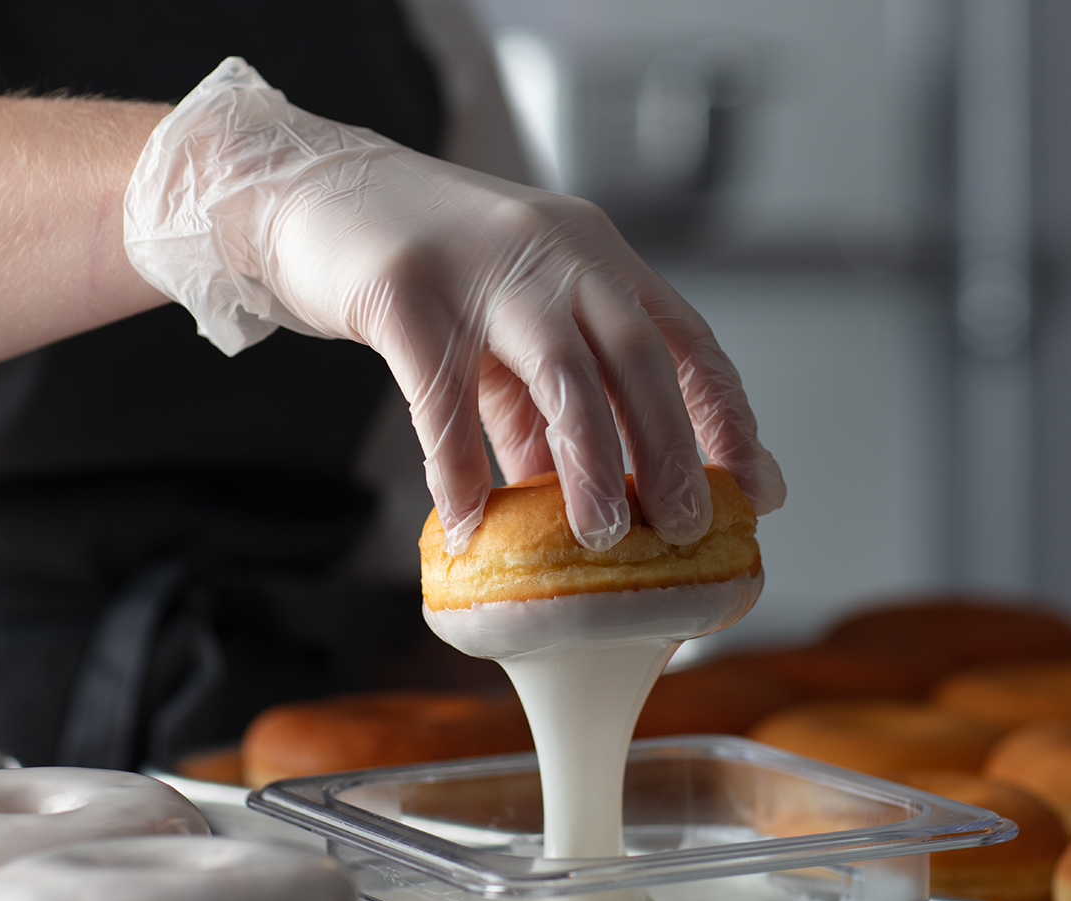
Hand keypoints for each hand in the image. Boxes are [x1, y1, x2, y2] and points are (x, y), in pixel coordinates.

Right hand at [124, 59, 782, 552]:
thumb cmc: (429, 273)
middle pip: (639, 356)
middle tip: (684, 529)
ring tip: (599, 538)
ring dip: (589, 464)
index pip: (687, 338)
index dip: (727, 417)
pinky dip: (460, 470)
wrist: (312, 192)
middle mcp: (555, 252)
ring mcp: (481, 266)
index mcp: (596, 258)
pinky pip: (443, 397)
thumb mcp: (510, 327)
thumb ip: (561, 398)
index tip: (758, 490)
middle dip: (672, 450)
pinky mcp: (403, 289)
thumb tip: (616, 498)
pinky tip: (468, 526)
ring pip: (561, 373)